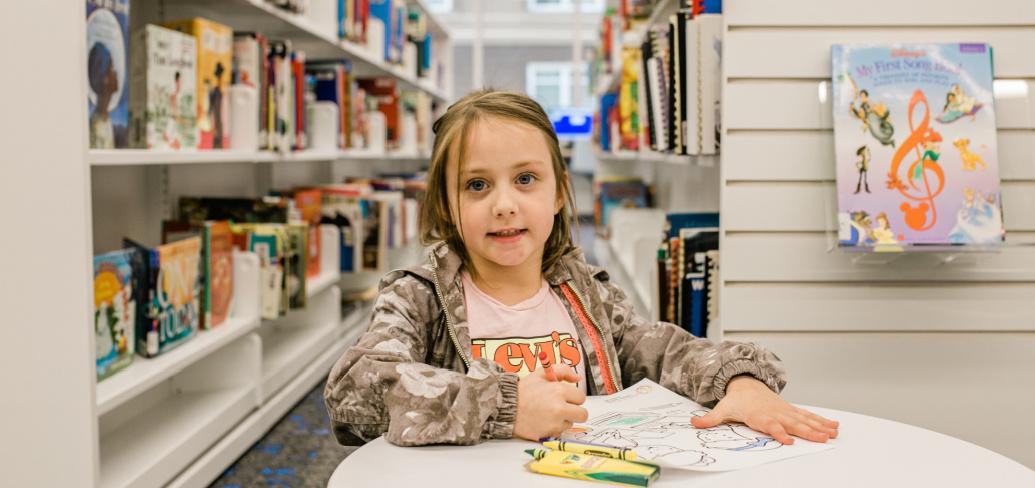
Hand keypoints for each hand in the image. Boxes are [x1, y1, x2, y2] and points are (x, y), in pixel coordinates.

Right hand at [513, 363, 587, 440]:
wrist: (505, 406)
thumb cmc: (524, 390)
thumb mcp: (542, 374)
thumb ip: (562, 371)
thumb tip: (577, 378)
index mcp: (559, 391)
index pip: (581, 397)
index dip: (572, 397)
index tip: (563, 397)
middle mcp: (559, 408)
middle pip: (582, 414)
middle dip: (575, 411)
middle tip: (563, 408)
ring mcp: (554, 423)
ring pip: (570, 424)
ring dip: (563, 420)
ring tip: (547, 413)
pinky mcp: (548, 434)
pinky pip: (559, 433)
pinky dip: (554, 429)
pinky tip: (543, 422)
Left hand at [690, 376, 838, 444]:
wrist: (745, 384)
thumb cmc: (736, 400)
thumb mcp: (721, 409)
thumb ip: (709, 419)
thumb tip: (693, 422)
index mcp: (759, 415)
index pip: (770, 425)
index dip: (779, 432)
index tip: (788, 440)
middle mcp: (775, 412)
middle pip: (793, 423)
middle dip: (808, 431)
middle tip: (822, 439)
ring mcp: (785, 411)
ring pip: (805, 420)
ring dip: (820, 427)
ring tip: (833, 434)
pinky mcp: (791, 410)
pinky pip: (809, 416)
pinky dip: (822, 421)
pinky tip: (834, 427)